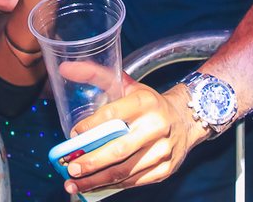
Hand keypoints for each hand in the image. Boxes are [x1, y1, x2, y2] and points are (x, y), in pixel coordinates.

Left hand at [62, 76, 208, 195]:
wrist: (186, 118)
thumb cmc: (149, 103)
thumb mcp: (128, 85)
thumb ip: (97, 75)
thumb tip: (65, 68)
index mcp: (145, 102)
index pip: (113, 114)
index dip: (90, 126)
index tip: (73, 135)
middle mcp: (156, 126)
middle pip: (118, 149)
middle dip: (91, 162)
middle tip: (71, 168)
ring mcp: (162, 150)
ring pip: (125, 170)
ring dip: (97, 180)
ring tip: (74, 184)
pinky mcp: (165, 169)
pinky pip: (134, 181)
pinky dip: (113, 186)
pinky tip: (96, 185)